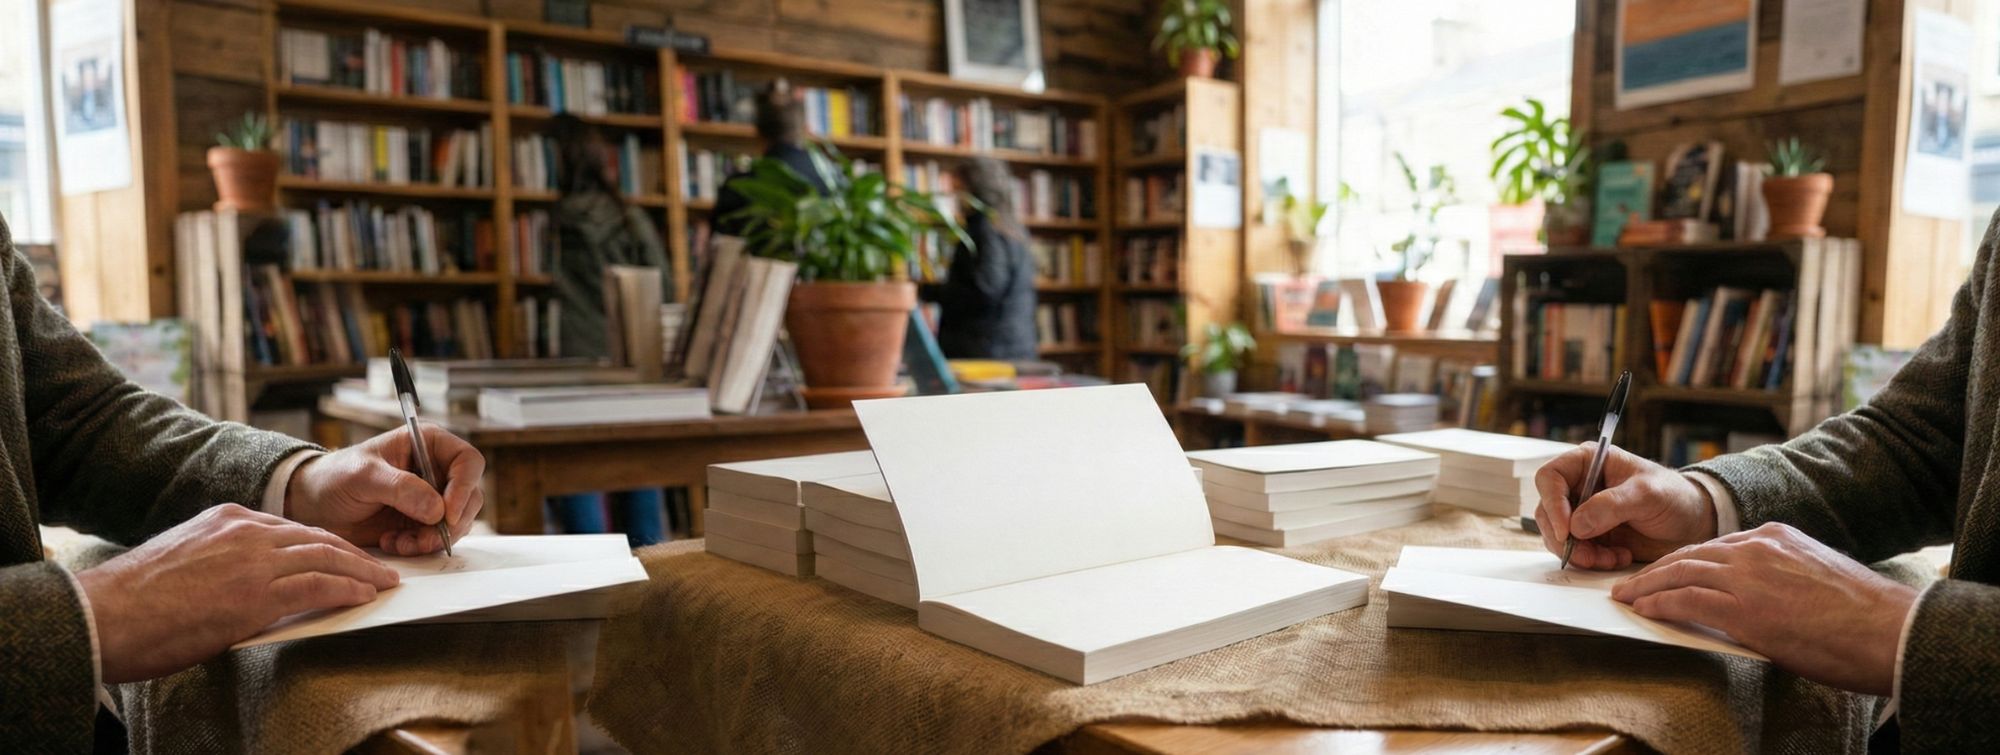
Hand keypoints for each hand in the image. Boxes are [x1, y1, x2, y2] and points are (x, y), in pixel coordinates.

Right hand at [75, 504, 399, 682]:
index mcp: (225, 519)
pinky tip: (364, 596)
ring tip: (383, 582)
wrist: (104, 615)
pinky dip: (347, 589)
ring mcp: (252, 560)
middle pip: (315, 537)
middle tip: (379, 567)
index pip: (290, 527)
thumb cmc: (133, 601)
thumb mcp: (184, 562)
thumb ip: (221, 562)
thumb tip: (244, 584)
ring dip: (361, 571)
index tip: (344, 554)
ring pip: (325, 557)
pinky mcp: (256, 593)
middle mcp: (243, 531)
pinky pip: (316, 585)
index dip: (324, 542)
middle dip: (352, 553)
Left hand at [286, 424, 484, 554]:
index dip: (464, 487)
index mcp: (428, 444)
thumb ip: (401, 488)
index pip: (467, 462)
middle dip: (451, 522)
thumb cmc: (334, 478)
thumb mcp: (364, 476)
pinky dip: (420, 547)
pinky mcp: (422, 523)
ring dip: (433, 538)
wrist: (313, 505)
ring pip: (459, 522)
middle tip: (426, 537)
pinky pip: (438, 539)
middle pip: (470, 496)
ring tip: (401, 542)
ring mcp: (431, 498)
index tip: (448, 513)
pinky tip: (393, 543)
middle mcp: (436, 470)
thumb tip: (438, 509)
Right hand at [1533, 443, 1716, 568]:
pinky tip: (1618, 558)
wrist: (1692, 523)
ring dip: (1580, 553)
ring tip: (1610, 558)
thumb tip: (1576, 525)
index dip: (1552, 503)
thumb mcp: (1647, 494)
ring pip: (1558, 535)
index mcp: (1587, 462)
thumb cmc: (1673, 496)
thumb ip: (1611, 505)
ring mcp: (1583, 513)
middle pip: (1547, 511)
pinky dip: (1592, 560)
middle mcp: (1579, 486)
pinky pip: (1576, 552)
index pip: (1550, 477)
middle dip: (1564, 537)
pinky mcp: (1591, 536)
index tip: (1566, 529)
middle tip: (1587, 554)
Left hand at [1612, 522, 1917, 694]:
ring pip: (1680, 573)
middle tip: (1631, 582)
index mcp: (1777, 536)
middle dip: (1656, 570)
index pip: (1715, 545)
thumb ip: (1779, 578)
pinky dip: (1659, 604)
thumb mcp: (1815, 579)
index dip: (1684, 560)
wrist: (1891, 631)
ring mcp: (1748, 575)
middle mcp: (1758, 547)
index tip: (1665, 571)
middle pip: (1690, 554)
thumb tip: (1758, 598)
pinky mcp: (1743, 608)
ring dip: (1647, 587)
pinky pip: (1686, 600)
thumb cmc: (1865, 617)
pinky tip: (1644, 611)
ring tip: (1627, 598)